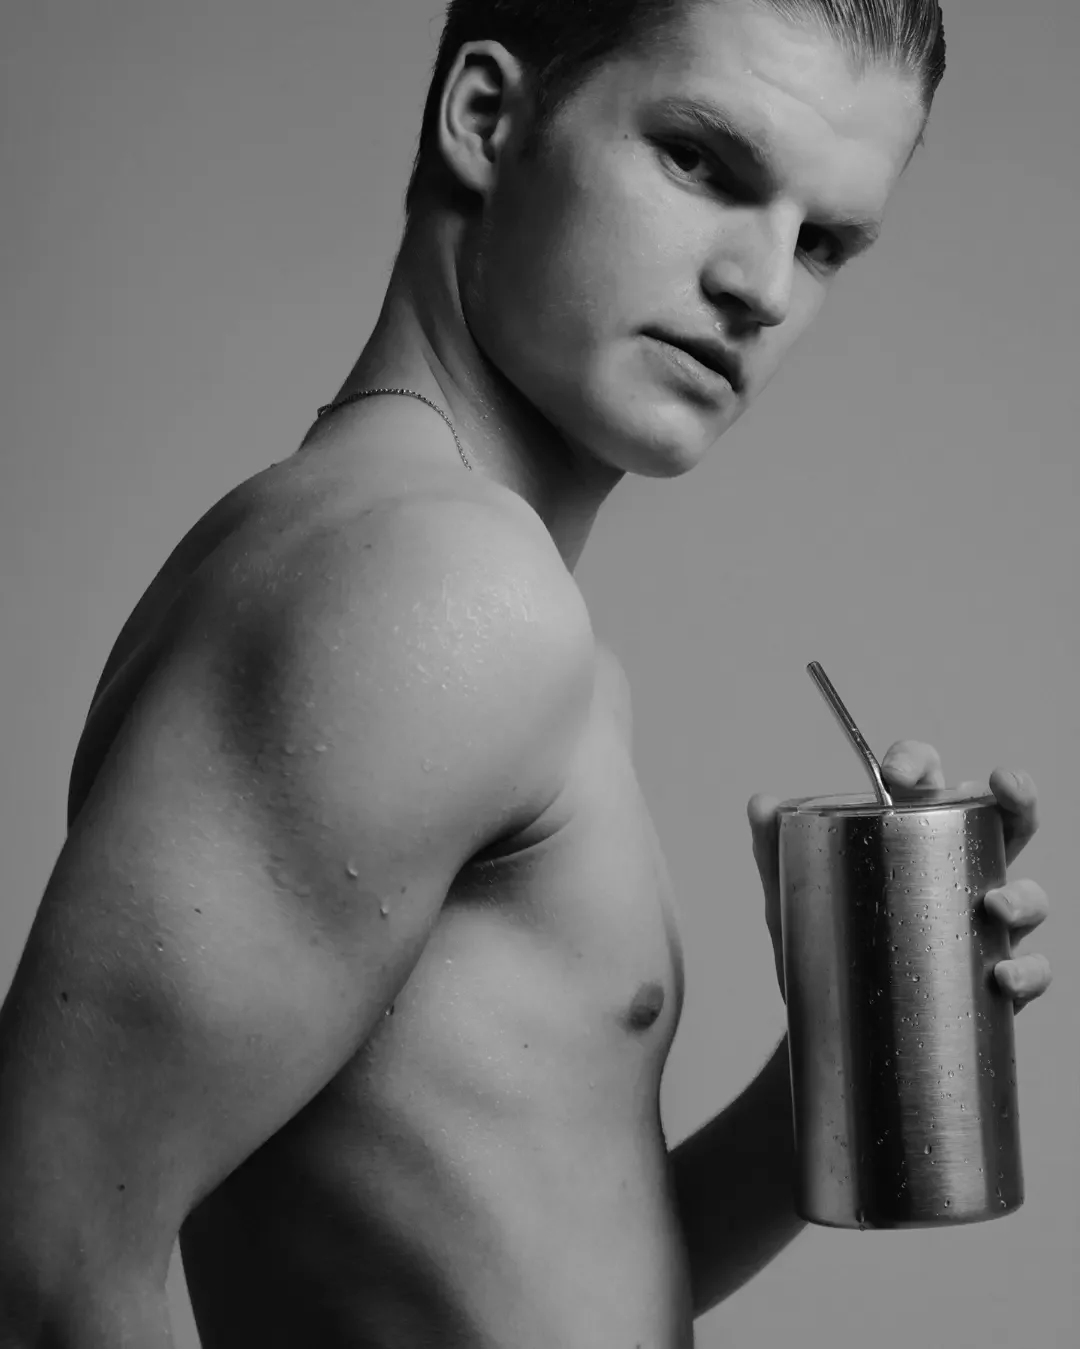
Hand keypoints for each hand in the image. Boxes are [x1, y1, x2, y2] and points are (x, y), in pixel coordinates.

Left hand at [748, 739, 1051, 1010]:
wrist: (831, 1021)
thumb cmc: (822, 935)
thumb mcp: (792, 892)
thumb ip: (774, 849)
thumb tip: (761, 803)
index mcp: (911, 834)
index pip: (926, 781)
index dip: (917, 763)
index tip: (894, 774)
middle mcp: (956, 871)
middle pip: (1004, 823)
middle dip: (1017, 797)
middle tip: (1006, 785)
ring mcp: (980, 925)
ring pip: (1028, 896)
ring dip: (1023, 896)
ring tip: (994, 907)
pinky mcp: (991, 978)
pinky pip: (1030, 972)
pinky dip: (1027, 973)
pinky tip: (1001, 977)